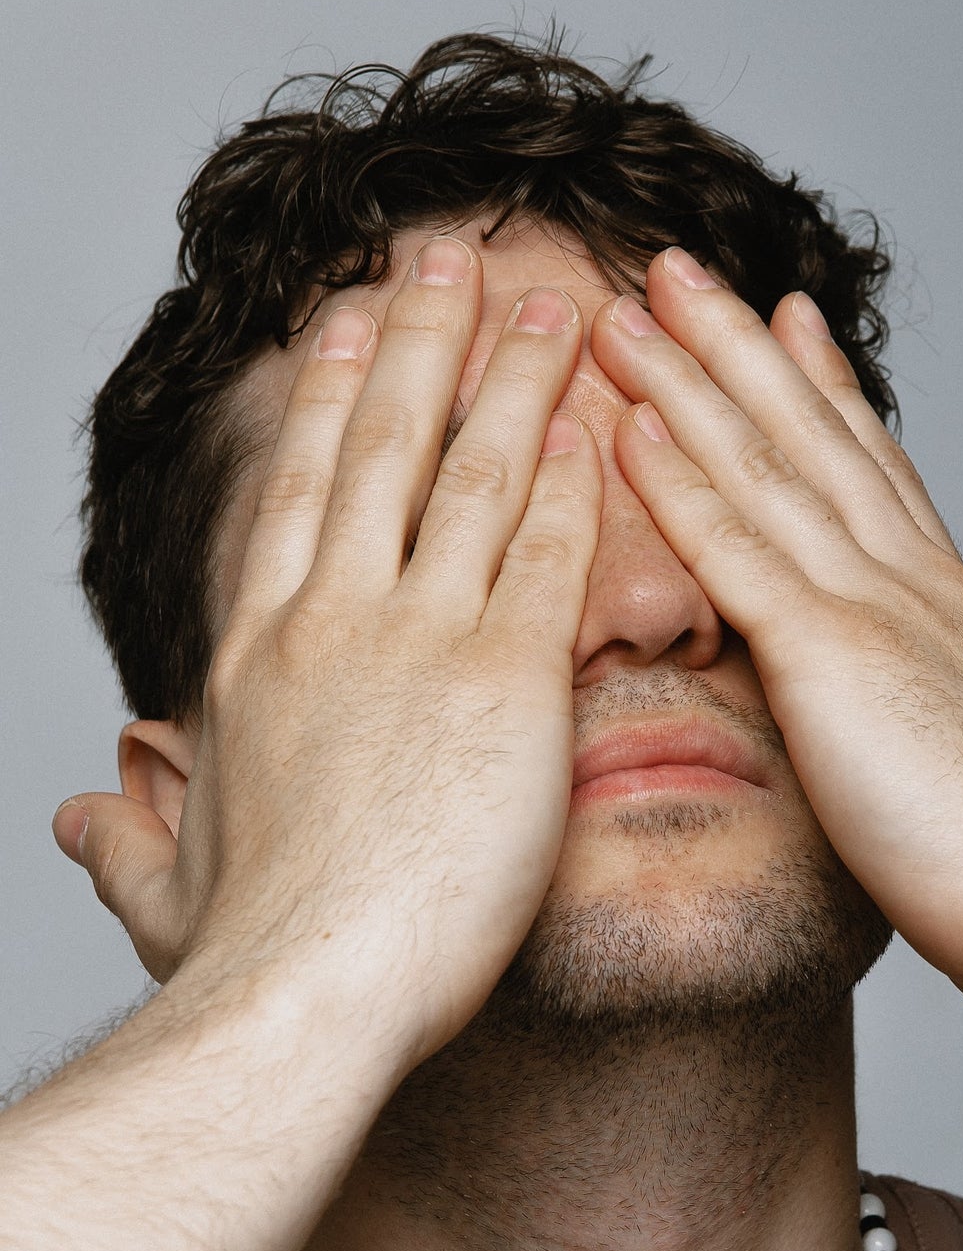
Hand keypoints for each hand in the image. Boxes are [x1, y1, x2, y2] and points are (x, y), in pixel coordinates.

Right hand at [54, 243, 600, 1069]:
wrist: (311, 991)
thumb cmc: (250, 957)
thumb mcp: (165, 886)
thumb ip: (129, 839)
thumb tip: (80, 817)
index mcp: (256, 661)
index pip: (296, 499)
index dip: (325, 403)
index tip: (349, 331)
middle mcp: (329, 624)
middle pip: (377, 451)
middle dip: (417, 342)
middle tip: (448, 259)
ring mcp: (416, 640)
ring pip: (466, 477)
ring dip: (509, 382)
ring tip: (546, 306)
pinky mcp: (505, 681)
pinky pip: (543, 557)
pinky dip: (568, 486)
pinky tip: (595, 430)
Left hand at [591, 249, 962, 1026]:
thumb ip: (922, 714)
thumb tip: (894, 715)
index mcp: (950, 609)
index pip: (875, 474)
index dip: (825, 394)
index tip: (788, 323)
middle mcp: (916, 585)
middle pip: (815, 440)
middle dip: (742, 347)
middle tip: (680, 269)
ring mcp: (878, 610)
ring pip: (772, 468)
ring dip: (693, 381)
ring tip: (630, 306)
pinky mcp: (836, 657)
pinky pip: (741, 551)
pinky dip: (682, 483)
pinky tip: (631, 426)